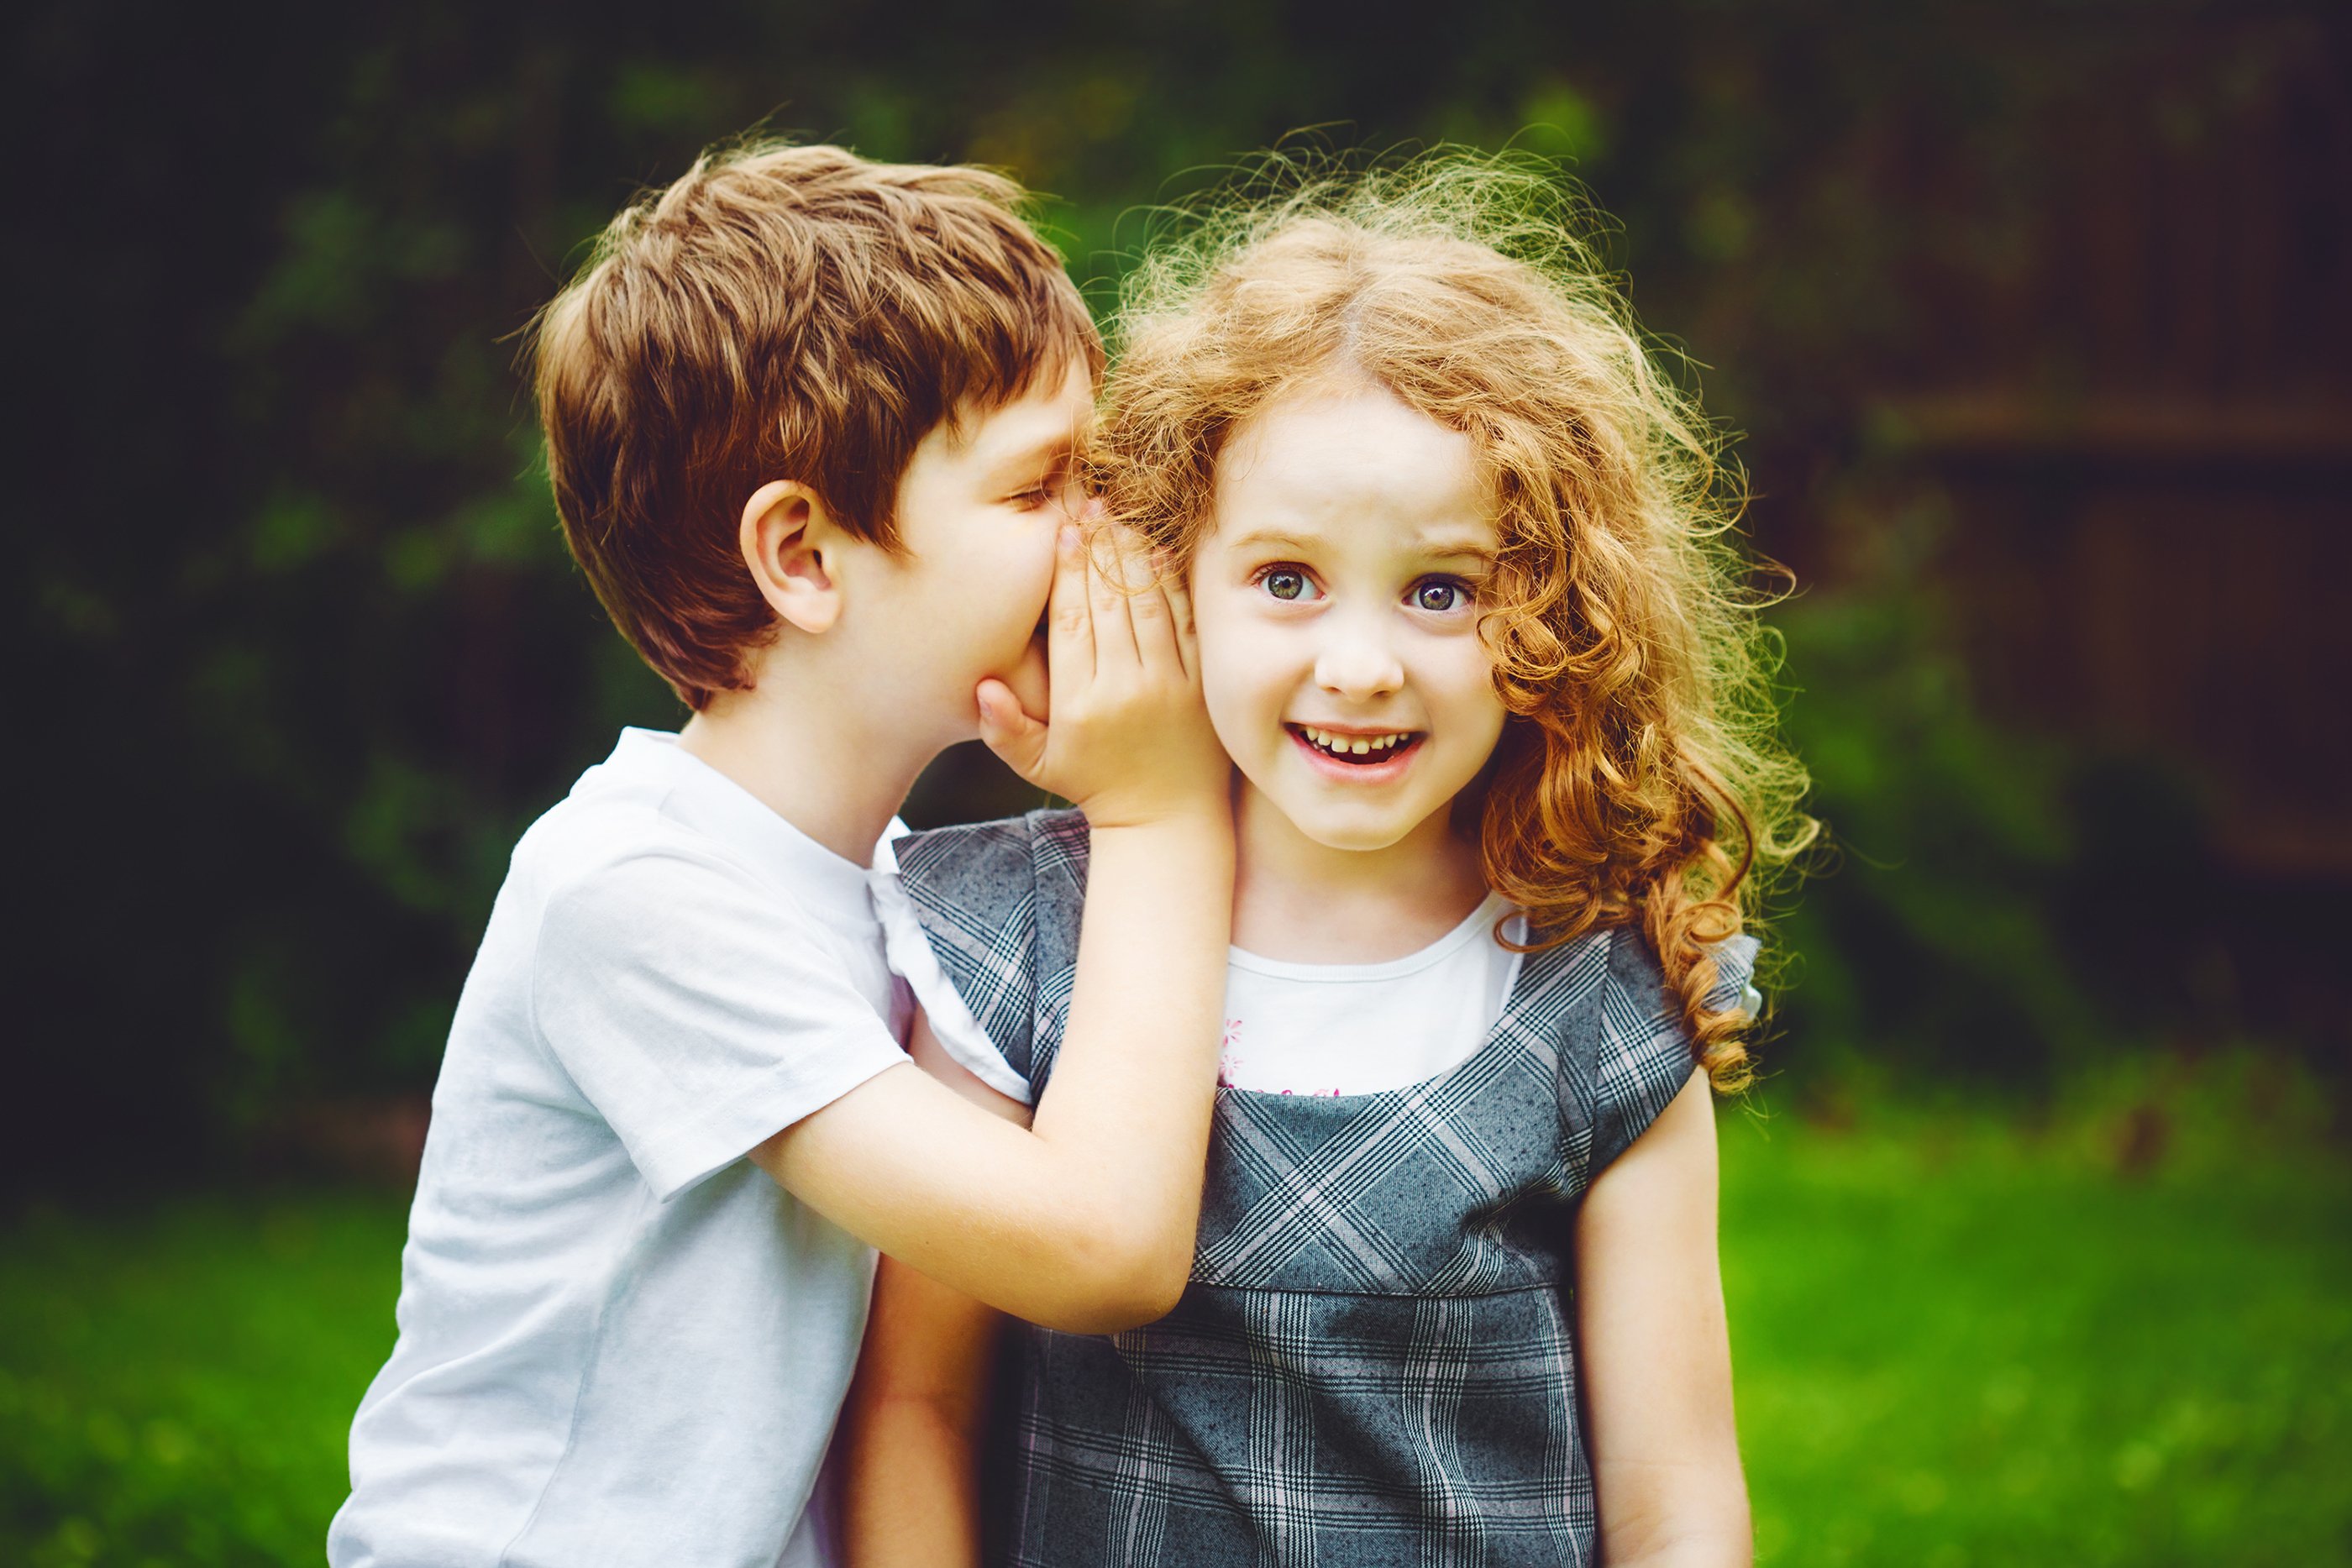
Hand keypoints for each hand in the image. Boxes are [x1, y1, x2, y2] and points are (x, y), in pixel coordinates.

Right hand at [975, 524, 1228, 828]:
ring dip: (1132, 555)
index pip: (1071, 622)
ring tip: (1117, 518)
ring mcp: (1169, 684)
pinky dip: (1171, 583)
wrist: (1166, 818)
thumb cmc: (1095, 785)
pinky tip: (1156, 552)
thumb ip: (1004, 728)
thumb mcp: (1038, 765)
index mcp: (1081, 704)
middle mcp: (1126, 688)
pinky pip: (1186, 622)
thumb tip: (981, 687)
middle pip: (1109, 602)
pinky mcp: (1201, 683)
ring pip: (1148, 603)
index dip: (1066, 572)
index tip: (1062, 532)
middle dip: (1097, 548)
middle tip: (1087, 503)